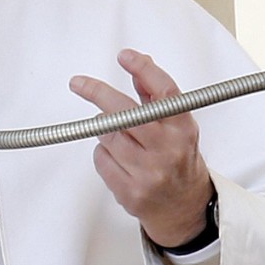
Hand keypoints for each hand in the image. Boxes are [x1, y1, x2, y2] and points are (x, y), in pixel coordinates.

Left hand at [69, 49, 214, 246]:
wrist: (186, 208)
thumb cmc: (179, 160)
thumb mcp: (177, 125)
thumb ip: (155, 95)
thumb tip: (139, 65)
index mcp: (183, 129)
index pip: (165, 92)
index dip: (143, 69)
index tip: (125, 56)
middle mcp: (168, 150)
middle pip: (126, 113)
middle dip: (98, 94)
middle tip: (79, 83)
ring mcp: (149, 173)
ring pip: (108, 136)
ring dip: (105, 129)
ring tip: (117, 135)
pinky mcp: (130, 192)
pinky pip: (101, 159)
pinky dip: (102, 152)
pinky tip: (116, 157)